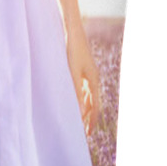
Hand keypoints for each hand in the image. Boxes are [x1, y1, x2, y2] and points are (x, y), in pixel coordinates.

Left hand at [65, 19, 100, 136]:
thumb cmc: (71, 50)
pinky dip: (81, 100)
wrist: (72, 31)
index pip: (94, 106)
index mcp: (93, 80)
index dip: (91, 120)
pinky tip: (76, 104)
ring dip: (85, 110)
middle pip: (93, 103)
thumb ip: (76, 92)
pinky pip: (83, 89)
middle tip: (84, 133)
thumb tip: (80, 112)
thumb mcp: (72, 73)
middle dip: (89, 118)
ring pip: (88, 97)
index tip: (87, 133)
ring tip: (80, 122)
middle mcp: (93, 79)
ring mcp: (88, 74)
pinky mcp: (81, 70)